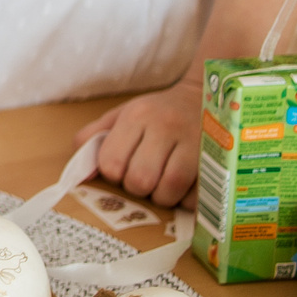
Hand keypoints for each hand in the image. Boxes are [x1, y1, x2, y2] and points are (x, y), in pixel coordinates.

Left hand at [77, 72, 203, 206]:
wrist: (206, 96)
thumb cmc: (158, 113)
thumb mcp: (122, 115)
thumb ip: (95, 138)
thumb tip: (78, 174)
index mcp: (137, 116)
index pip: (111, 163)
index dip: (114, 174)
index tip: (123, 168)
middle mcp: (165, 126)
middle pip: (139, 181)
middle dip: (139, 188)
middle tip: (146, 178)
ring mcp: (195, 143)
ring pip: (168, 192)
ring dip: (163, 197)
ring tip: (165, 184)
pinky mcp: (218, 160)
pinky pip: (196, 198)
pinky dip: (188, 200)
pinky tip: (186, 187)